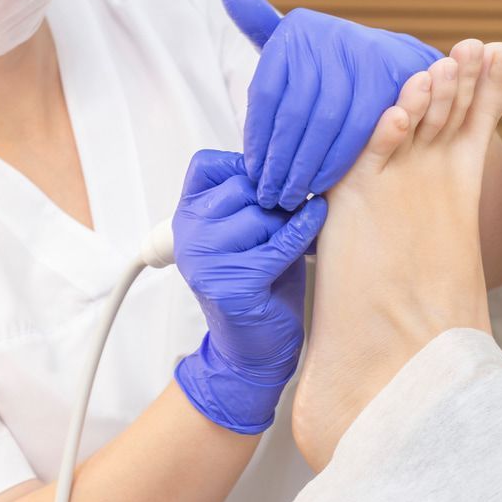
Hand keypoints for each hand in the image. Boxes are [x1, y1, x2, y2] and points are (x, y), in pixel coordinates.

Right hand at [173, 149, 327, 433]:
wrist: (254, 348)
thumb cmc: (260, 283)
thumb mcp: (250, 229)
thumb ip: (254, 195)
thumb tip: (291, 153)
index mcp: (186, 217)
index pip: (207, 164)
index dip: (245, 166)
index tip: (270, 180)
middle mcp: (188, 235)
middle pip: (242, 185)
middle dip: (275, 195)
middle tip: (292, 211)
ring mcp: (205, 260)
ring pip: (261, 213)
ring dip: (286, 221)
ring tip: (293, 236)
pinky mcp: (232, 283)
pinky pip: (278, 243)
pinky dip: (303, 231)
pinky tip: (314, 224)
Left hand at [221, 0, 441, 209]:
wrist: (393, 62)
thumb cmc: (329, 66)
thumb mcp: (294, 45)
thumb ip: (259, 26)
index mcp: (295, 31)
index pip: (264, 94)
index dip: (256, 138)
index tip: (252, 172)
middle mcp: (326, 37)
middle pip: (293, 112)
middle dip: (279, 161)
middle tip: (269, 195)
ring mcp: (361, 54)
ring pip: (324, 123)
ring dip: (305, 167)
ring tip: (292, 197)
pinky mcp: (390, 77)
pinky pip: (358, 129)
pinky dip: (337, 161)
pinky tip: (322, 185)